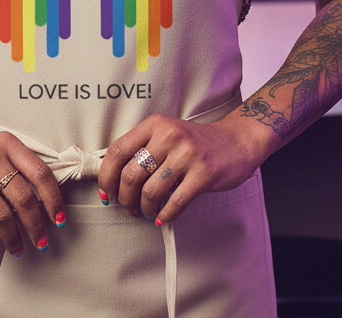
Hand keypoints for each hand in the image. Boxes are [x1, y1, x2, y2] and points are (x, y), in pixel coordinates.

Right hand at [0, 126, 65, 255]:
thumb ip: (17, 165)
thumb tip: (44, 200)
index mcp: (7, 143)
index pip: (40, 173)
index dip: (53, 199)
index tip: (58, 219)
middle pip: (22, 197)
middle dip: (35, 225)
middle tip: (40, 241)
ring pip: (0, 213)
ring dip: (12, 236)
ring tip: (17, 247)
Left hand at [97, 112, 274, 223]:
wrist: (235, 141)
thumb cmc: (195, 142)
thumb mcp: (166, 133)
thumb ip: (142, 147)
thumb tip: (112, 177)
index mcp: (154, 124)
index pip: (118, 150)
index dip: (106, 176)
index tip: (106, 192)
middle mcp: (169, 136)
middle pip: (131, 175)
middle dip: (125, 198)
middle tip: (129, 206)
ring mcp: (187, 155)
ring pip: (151, 192)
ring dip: (145, 209)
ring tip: (148, 211)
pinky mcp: (204, 174)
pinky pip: (175, 202)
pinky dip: (165, 215)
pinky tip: (163, 217)